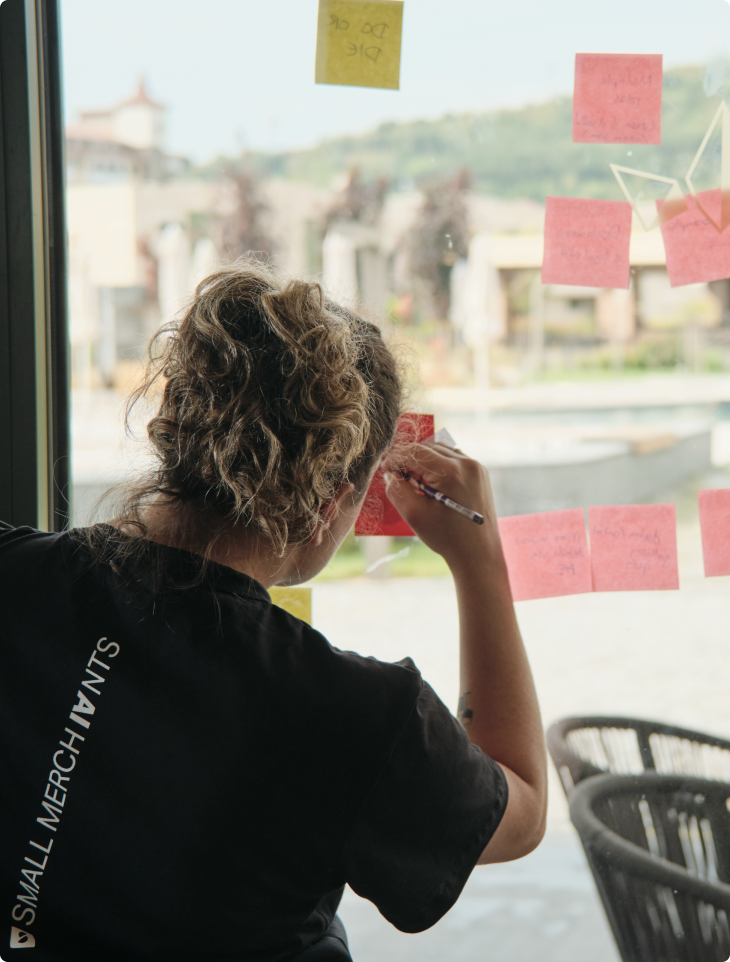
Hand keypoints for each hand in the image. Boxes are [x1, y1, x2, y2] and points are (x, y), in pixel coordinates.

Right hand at [382, 441, 503, 575]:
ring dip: (423, 462)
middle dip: (409, 460)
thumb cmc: (446, 537)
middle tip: (398, 478)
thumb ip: (397, 488)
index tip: (385, 470)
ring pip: (440, 451)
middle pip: (427, 448)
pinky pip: (452, 459)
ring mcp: (476, 467)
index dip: (395, 458)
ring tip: (415, 483)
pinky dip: (438, 466)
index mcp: (451, 472)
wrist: (478, 553)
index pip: (414, 452)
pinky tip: (431, 484)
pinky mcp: (480, 473)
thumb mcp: (413, 514)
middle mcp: (467, 463)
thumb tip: (390, 472)